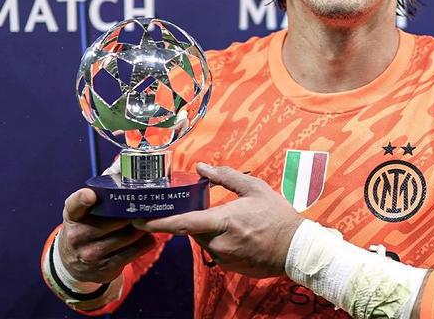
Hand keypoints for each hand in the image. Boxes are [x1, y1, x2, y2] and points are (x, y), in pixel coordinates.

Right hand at [57, 188, 156, 283]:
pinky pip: (135, 250)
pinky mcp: (106, 269)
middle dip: (134, 210)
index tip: (91, 195)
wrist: (72, 263)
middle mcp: (79, 236)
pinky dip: (146, 240)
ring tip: (150, 216)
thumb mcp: (85, 207)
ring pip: (129, 235)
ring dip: (143, 225)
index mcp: (73, 215)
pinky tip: (147, 234)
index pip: (75, 204)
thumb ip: (102, 187)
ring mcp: (92, 255)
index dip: (82, 199)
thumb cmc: (86, 224)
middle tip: (148, 201)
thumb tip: (123, 163)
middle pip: (116, 219)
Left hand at [133, 164, 303, 278]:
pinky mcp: (229, 268)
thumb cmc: (277, 215)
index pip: (183, 222)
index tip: (137, 219)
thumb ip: (225, 176)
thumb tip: (201, 166)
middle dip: (196, 218)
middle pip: (193, 230)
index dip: (158, 221)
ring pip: (204, 241)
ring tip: (234, 219)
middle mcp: (219, 243)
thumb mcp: (254, 188)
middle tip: (208, 206)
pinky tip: (239, 233)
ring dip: (209, 229)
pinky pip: (216, 251)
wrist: (296, 248)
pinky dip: (220, 240)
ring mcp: (224, 259)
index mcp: (223, 221)